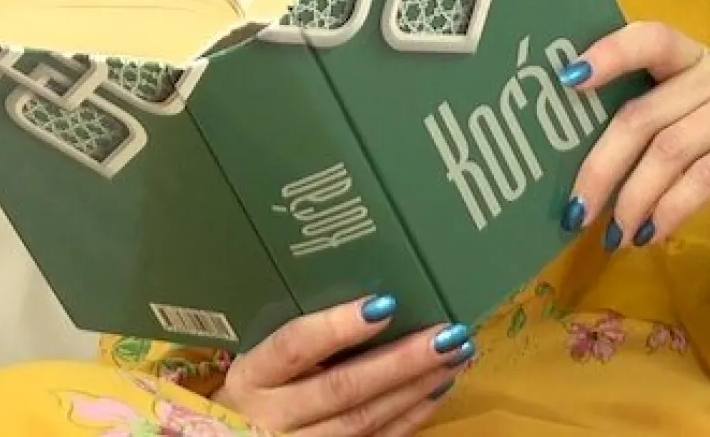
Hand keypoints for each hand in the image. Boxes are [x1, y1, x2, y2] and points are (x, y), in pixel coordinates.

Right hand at [214, 295, 474, 436]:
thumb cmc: (255, 388)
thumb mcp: (259, 359)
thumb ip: (299, 334)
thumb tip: (372, 288)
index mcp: (252, 376)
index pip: (294, 346)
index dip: (337, 326)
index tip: (386, 303)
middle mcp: (272, 416)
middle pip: (341, 388)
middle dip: (400, 361)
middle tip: (447, 332)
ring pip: (363, 422)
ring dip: (416, 387)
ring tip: (456, 354)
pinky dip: (411, 418)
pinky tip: (438, 389)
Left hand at [561, 22, 709, 283]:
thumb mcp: (704, 139)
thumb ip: (658, 135)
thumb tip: (583, 169)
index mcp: (701, 61)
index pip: (651, 36)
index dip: (608, 52)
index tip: (564, 79)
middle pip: (644, 112)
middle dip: (601, 165)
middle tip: (573, 211)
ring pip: (670, 149)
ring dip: (633, 199)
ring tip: (615, 235)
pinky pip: (705, 176)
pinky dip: (671, 209)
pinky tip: (653, 234)